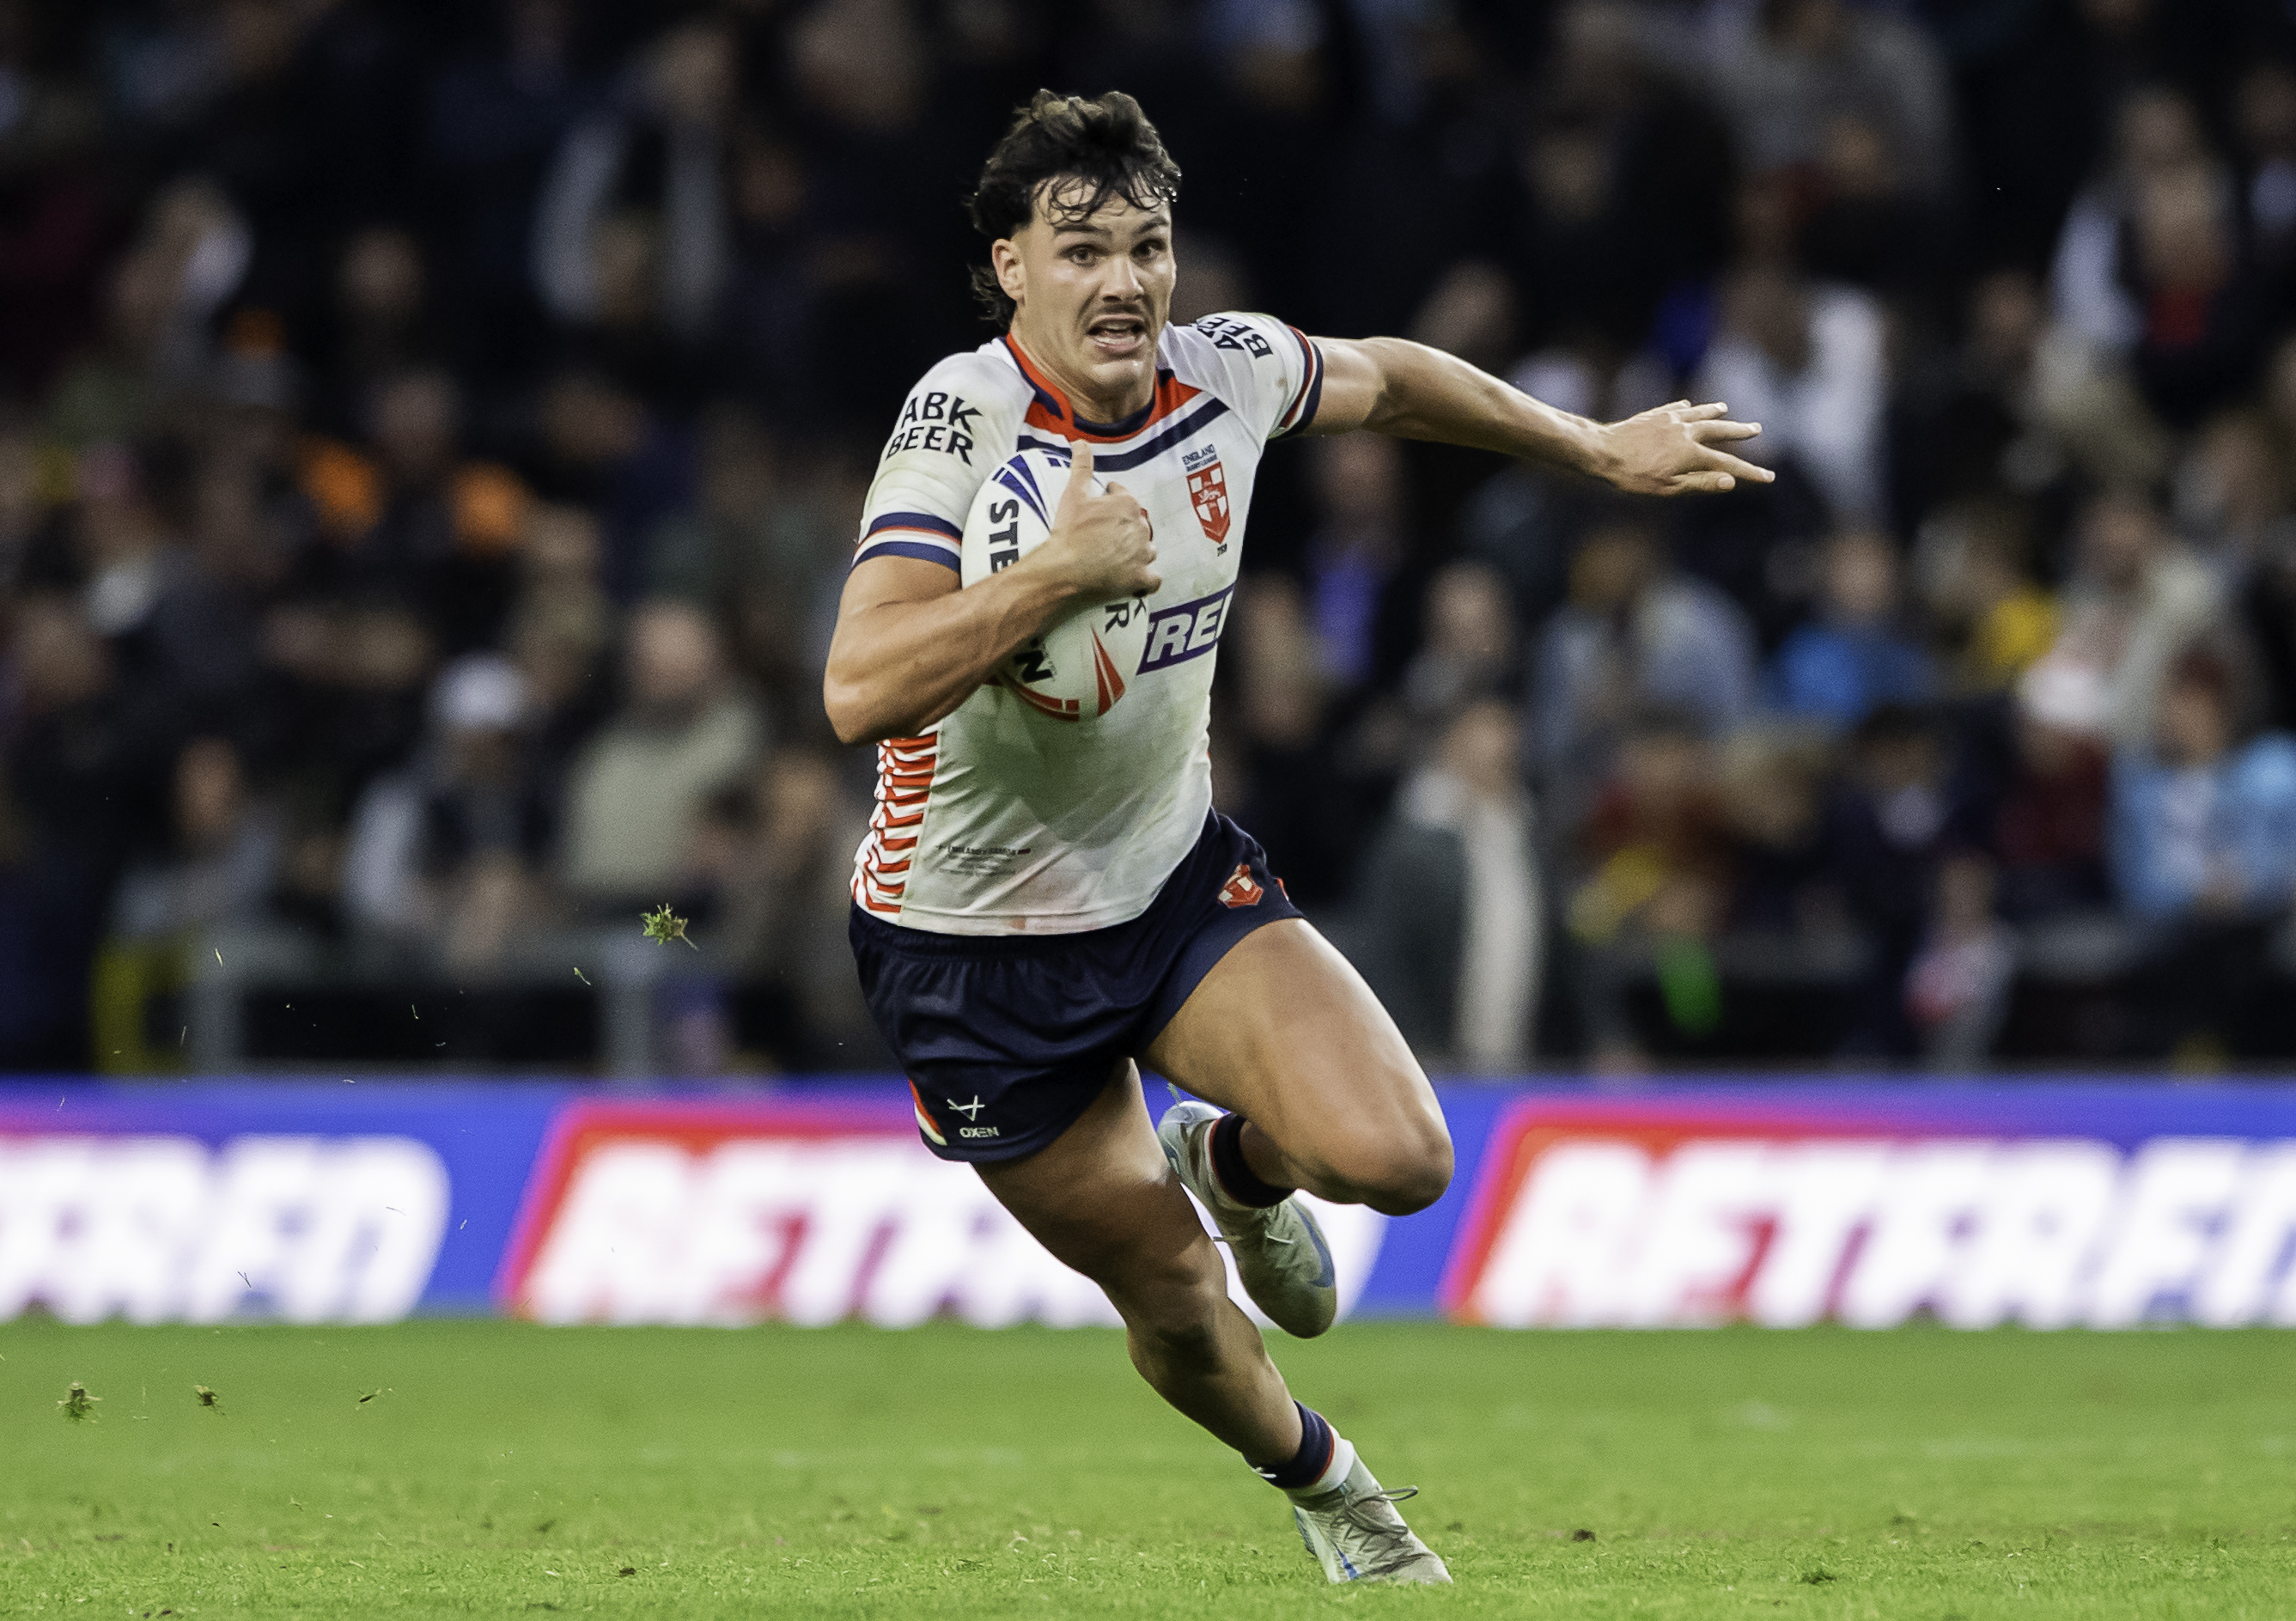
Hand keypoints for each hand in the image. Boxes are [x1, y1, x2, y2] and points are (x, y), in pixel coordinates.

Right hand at [1040, 441, 1159, 598]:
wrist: (1063, 572)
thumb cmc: (1068, 533)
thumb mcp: (1073, 495)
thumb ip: (1081, 466)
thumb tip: (1080, 442)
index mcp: (1127, 504)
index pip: (1124, 498)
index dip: (1111, 503)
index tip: (1100, 513)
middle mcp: (1140, 527)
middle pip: (1137, 525)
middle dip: (1124, 530)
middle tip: (1104, 538)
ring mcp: (1143, 554)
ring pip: (1147, 551)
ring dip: (1137, 554)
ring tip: (1117, 560)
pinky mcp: (1141, 579)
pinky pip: (1152, 580)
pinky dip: (1145, 581)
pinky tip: (1134, 581)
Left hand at [1598, 401, 1773, 495]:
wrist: (1601, 451)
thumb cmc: (1632, 476)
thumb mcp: (1667, 488)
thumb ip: (1700, 484)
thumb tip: (1730, 482)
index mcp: (1691, 453)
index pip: (1728, 465)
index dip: (1750, 473)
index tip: (1769, 477)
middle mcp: (1685, 432)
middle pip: (1719, 430)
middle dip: (1739, 431)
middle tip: (1757, 429)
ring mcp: (1669, 420)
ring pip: (1698, 413)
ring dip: (1714, 411)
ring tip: (1725, 409)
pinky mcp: (1653, 416)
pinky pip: (1675, 409)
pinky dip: (1685, 408)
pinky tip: (1687, 406)